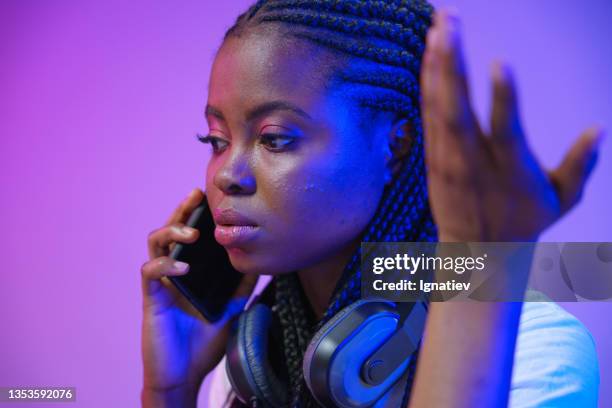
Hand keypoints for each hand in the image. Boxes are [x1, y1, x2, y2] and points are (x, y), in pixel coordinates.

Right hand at [140, 188, 256, 404]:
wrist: (186, 373)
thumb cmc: (205, 340)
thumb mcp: (232, 308)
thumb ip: (242, 287)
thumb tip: (263, 264)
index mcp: (191, 270)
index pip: (191, 234)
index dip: (197, 214)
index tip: (211, 197)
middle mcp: (173, 272)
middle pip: (171, 230)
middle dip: (182, 211)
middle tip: (196, 196)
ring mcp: (160, 284)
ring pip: (155, 245)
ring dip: (171, 232)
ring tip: (192, 234)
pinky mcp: (151, 299)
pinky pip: (149, 273)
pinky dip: (165, 266)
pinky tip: (182, 269)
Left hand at [421, 8, 603, 241]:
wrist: (475, 250)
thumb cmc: (523, 220)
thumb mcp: (561, 201)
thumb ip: (578, 166)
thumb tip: (600, 130)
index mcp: (509, 171)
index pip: (506, 132)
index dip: (504, 99)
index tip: (502, 64)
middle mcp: (472, 161)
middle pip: (458, 112)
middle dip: (453, 65)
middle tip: (451, 22)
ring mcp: (447, 158)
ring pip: (438, 107)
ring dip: (437, 64)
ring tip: (439, 24)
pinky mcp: (433, 155)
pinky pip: (428, 113)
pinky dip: (428, 81)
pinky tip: (429, 52)